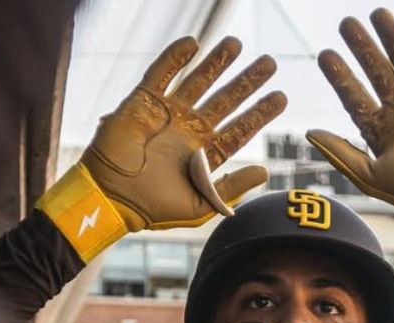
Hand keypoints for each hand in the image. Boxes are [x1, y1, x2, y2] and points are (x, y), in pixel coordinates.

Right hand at [39, 36, 285, 259]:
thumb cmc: (154, 209)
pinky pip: (161, 74)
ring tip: (236, 44)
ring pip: (197, 81)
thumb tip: (265, 171)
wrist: (112, 199)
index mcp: (203, 155)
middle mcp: (189, 131)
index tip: (280, 97)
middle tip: (270, 63)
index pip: (238, 129)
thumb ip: (231, 189)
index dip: (259, 113)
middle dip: (247, 82)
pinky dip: (175, 57)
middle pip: (225, 100)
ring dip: (217, 63)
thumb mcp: (200, 206)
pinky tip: (194, 43)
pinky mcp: (142, 102)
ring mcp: (167, 114)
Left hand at [308, 9, 393, 280]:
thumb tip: (308, 133)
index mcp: (382, 131)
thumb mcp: (370, 175)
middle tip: (346, 24)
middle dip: (362, 49)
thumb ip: (340, 153)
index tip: (325, 54)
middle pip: (378, 73)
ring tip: (377, 13)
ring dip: (392, 38)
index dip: (341, 76)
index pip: (356, 97)